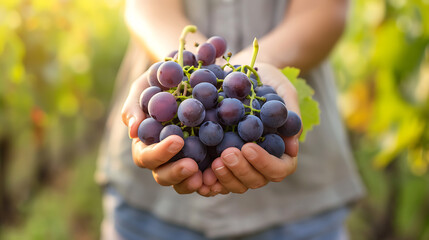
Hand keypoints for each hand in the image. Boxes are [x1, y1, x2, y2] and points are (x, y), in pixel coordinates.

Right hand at [121, 71, 207, 194]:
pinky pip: (204, 178)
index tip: (178, 140)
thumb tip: (133, 130)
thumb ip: (135, 105)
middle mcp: (162, 157)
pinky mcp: (203, 162)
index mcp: (145, 143)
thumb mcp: (146, 86)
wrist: (189, 78)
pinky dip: (210, 181)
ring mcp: (182, 161)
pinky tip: (219, 179)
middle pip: (162, 175)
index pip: (147, 156)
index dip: (160, 152)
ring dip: (191, 182)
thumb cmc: (162, 81)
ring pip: (182, 182)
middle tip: (192, 166)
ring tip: (205, 178)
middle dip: (176, 173)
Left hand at [205, 63, 300, 193]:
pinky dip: (209, 180)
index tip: (249, 147)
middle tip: (226, 154)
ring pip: (236, 184)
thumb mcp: (283, 89)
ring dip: (225, 177)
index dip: (265, 163)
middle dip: (241, 170)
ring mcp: (241, 164)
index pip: (280, 168)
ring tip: (214, 162)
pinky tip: (198, 172)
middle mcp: (261, 162)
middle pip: (256, 180)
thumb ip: (290, 114)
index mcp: (281, 150)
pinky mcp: (220, 160)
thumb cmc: (268, 80)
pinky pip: (216, 179)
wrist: (241, 73)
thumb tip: (293, 144)